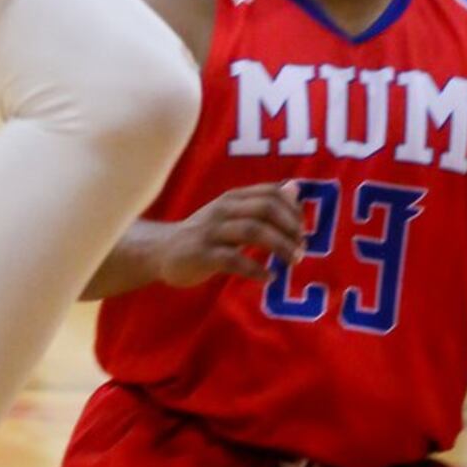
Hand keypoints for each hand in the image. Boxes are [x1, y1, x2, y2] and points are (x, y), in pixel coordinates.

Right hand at [157, 184, 305, 288]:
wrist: (163, 250)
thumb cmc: (206, 233)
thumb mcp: (233, 213)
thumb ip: (262, 203)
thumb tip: (294, 189)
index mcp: (233, 198)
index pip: (270, 193)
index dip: (292, 210)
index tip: (303, 230)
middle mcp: (224, 209)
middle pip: (265, 209)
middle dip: (290, 228)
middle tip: (302, 248)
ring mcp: (212, 231)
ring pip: (253, 231)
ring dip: (280, 246)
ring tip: (294, 260)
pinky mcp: (203, 254)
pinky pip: (234, 260)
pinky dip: (256, 269)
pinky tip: (269, 277)